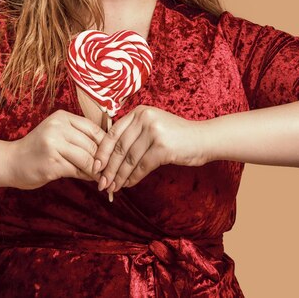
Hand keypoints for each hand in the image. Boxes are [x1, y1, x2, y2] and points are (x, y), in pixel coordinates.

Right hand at [8, 109, 105, 188]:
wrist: (11, 161)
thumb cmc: (39, 149)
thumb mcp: (58, 133)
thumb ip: (79, 137)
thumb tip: (108, 150)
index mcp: (62, 117)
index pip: (93, 129)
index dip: (106, 143)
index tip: (114, 155)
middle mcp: (58, 128)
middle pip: (92, 144)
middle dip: (103, 159)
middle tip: (112, 170)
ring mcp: (54, 145)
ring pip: (87, 158)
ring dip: (97, 170)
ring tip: (104, 177)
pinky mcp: (52, 163)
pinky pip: (77, 171)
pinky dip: (87, 177)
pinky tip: (92, 181)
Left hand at [92, 105, 206, 193]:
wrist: (203, 139)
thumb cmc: (176, 136)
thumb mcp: (152, 126)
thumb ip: (133, 134)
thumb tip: (108, 157)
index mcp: (139, 112)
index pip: (113, 133)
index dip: (102, 151)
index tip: (95, 167)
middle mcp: (144, 118)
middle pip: (119, 147)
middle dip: (109, 168)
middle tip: (102, 183)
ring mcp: (154, 131)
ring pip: (129, 159)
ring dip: (119, 176)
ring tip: (113, 187)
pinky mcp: (163, 146)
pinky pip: (142, 166)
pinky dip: (133, 177)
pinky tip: (129, 185)